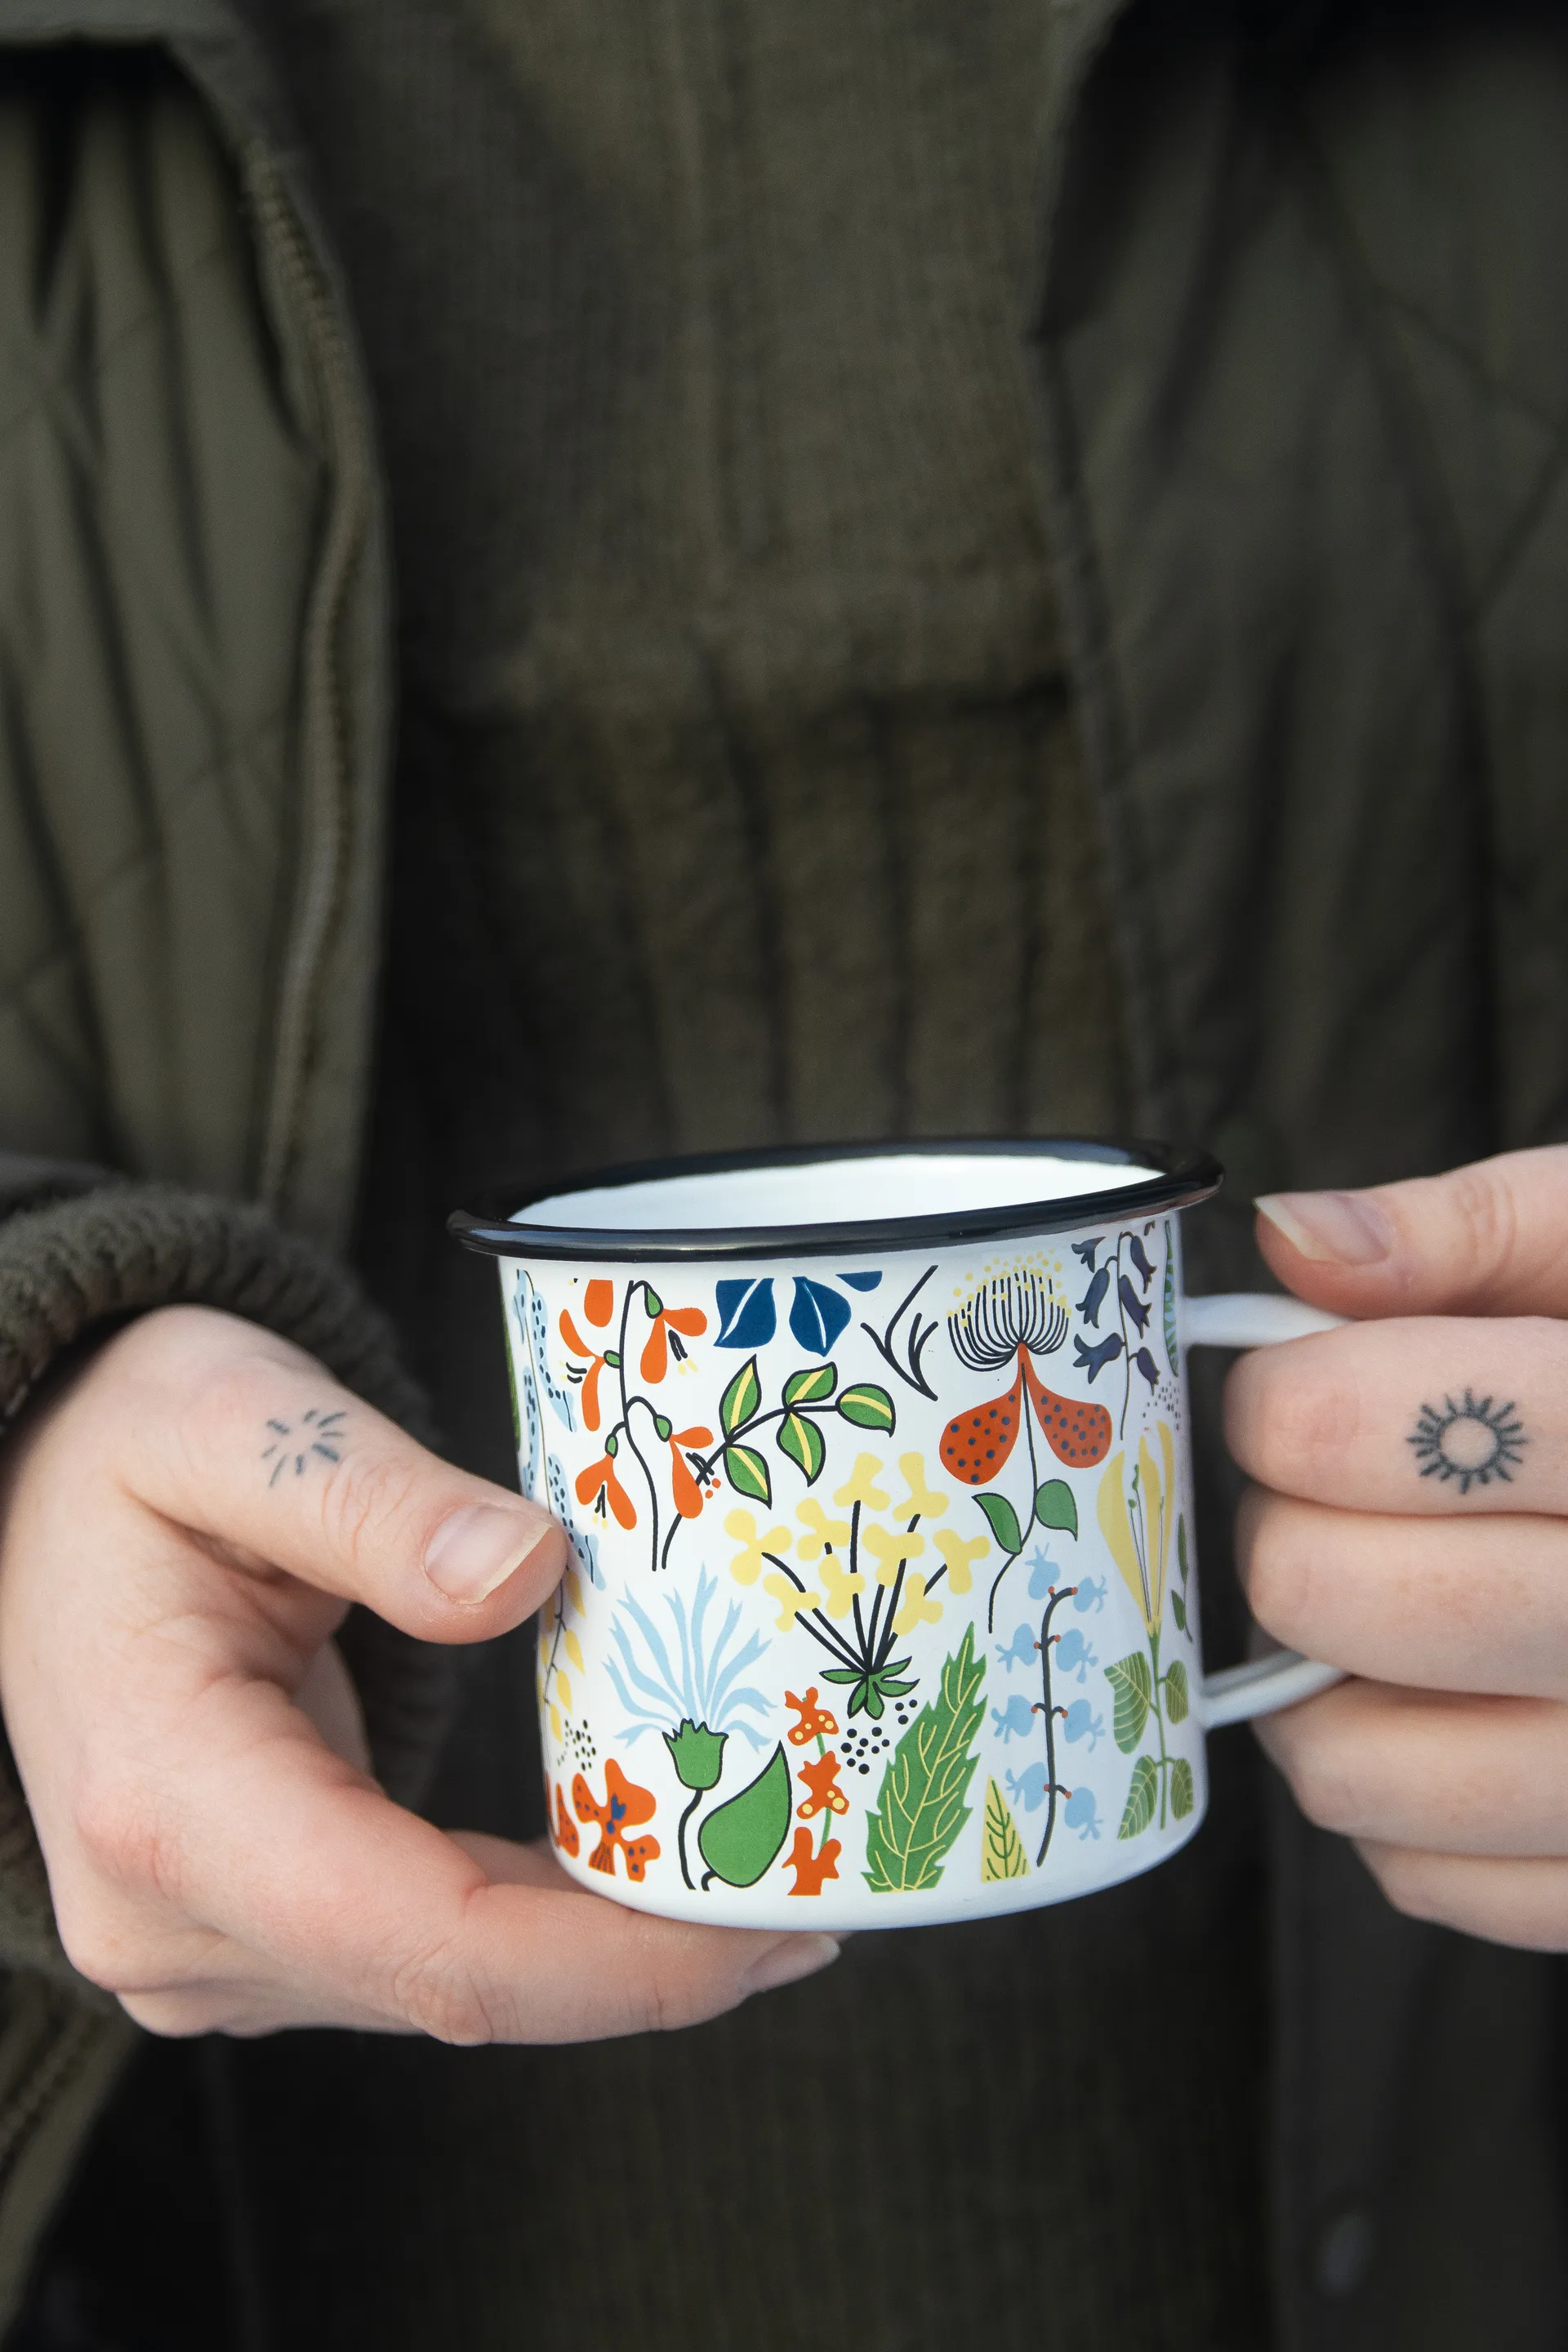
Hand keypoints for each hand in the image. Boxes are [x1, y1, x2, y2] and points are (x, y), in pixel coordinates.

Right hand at [0, 1306, 835, 2035]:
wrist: (26, 1499)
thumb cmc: (127, 1445)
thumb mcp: (232, 1417)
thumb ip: (368, 1496)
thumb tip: (526, 1572)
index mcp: (170, 1799)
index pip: (431, 1942)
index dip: (622, 1959)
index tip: (775, 1912)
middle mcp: (177, 1914)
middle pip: (459, 1989)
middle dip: (654, 1962)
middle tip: (828, 1878)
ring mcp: (207, 1937)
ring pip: (450, 1990)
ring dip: (614, 1952)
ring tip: (774, 1866)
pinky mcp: (253, 1921)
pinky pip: (424, 1951)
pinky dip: (549, 1928)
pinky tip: (653, 1872)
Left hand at [1225, 1145, 1567, 1949]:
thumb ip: (1469, 1231)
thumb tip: (1295, 1238)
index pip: (1389, 1429)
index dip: (1285, 1399)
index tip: (1292, 1386)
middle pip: (1333, 1592)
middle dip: (1286, 1527)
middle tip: (1330, 1494)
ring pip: (1358, 1765)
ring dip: (1312, 1677)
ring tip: (1374, 1595)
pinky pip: (1427, 1877)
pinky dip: (1395, 1802)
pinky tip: (1449, 1705)